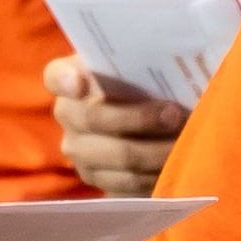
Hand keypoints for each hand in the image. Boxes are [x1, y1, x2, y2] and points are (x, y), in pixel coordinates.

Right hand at [44, 55, 185, 194]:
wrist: (146, 122)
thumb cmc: (143, 82)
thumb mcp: (141, 67)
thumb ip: (145, 64)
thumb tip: (177, 59)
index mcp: (70, 77)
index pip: (57, 76)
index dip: (66, 81)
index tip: (80, 84)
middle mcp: (67, 113)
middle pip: (93, 119)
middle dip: (137, 118)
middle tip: (175, 115)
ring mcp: (78, 150)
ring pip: (118, 155)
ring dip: (156, 151)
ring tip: (184, 142)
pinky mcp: (96, 178)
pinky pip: (128, 181)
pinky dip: (156, 173)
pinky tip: (176, 162)